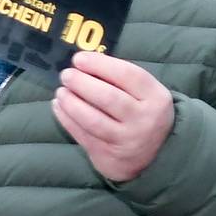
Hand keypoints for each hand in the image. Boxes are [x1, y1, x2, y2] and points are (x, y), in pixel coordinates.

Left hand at [54, 50, 175, 182]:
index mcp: (156, 98)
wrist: (154, 156)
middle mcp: (144, 120)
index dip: (100, 64)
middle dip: (81, 83)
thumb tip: (82, 62)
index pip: (128, 75)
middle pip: (108, 97)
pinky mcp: (109, 155)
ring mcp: (126, 140)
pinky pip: (82, 134)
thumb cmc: (141, 113)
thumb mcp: (144, 94)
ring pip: (92, 119)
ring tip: (61, 92)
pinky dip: (66, 118)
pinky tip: (58, 106)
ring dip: (71, 103)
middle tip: (66, 75)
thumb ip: (119, 78)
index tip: (79, 59)